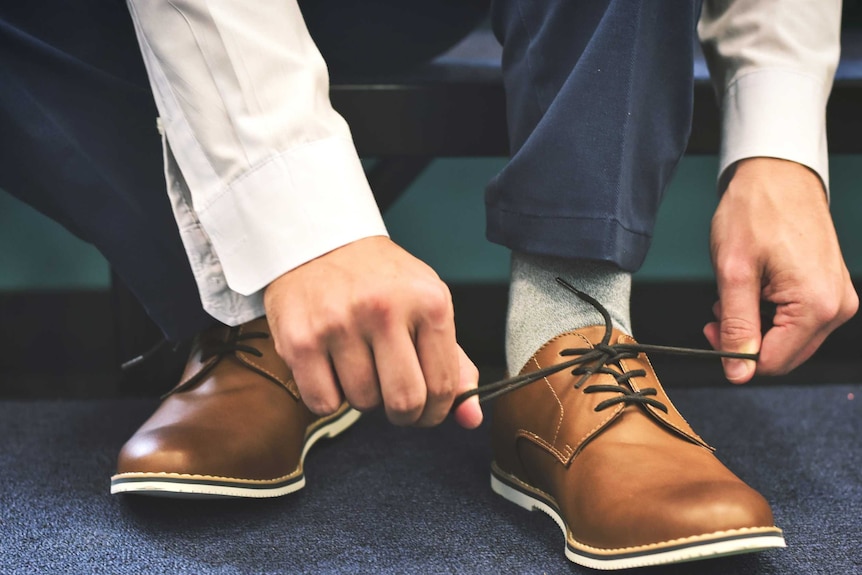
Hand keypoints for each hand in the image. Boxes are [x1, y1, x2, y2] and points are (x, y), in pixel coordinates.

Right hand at [263, 236, 482, 427]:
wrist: (319, 241)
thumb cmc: (380, 281)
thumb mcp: (426, 306)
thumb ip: (453, 364)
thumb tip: (471, 419)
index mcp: (428, 301)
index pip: (443, 386)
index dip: (436, 411)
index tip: (426, 409)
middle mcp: (384, 309)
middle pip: (404, 402)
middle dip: (402, 413)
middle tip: (393, 399)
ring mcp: (339, 323)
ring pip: (362, 403)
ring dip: (363, 397)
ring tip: (359, 364)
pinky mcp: (300, 340)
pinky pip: (323, 403)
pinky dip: (329, 397)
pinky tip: (332, 367)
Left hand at [704, 157, 857, 382]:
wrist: (778, 175)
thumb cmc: (757, 211)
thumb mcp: (734, 271)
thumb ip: (736, 326)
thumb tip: (738, 371)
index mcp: (816, 305)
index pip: (773, 362)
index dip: (736, 354)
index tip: (713, 329)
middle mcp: (836, 307)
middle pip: (783, 355)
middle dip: (745, 339)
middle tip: (720, 309)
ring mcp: (837, 299)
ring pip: (788, 340)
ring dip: (755, 325)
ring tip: (738, 291)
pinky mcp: (830, 291)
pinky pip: (796, 321)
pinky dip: (768, 313)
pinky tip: (754, 288)